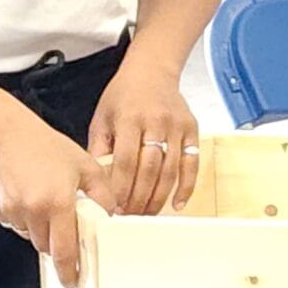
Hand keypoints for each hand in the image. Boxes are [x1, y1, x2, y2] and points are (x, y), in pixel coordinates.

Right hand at [0, 107, 114, 287]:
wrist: (5, 132)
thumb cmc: (45, 146)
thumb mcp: (85, 166)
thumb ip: (103, 194)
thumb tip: (111, 217)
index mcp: (58, 203)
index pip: (65, 251)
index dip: (69, 270)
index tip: (73, 280)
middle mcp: (32, 210)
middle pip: (46, 246)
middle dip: (56, 240)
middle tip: (59, 218)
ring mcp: (10, 210)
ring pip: (29, 235)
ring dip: (38, 226)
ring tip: (41, 196)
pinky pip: (12, 223)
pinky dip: (20, 215)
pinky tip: (24, 192)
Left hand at [89, 54, 200, 216]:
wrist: (152, 71)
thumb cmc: (124, 95)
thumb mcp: (102, 118)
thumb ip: (99, 150)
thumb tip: (95, 183)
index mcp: (129, 118)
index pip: (125, 162)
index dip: (120, 188)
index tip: (114, 207)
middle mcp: (155, 122)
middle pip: (149, 170)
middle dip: (138, 198)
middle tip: (130, 216)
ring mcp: (176, 127)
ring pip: (170, 171)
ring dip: (159, 198)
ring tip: (147, 214)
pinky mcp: (192, 130)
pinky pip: (191, 164)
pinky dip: (186, 187)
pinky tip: (176, 203)